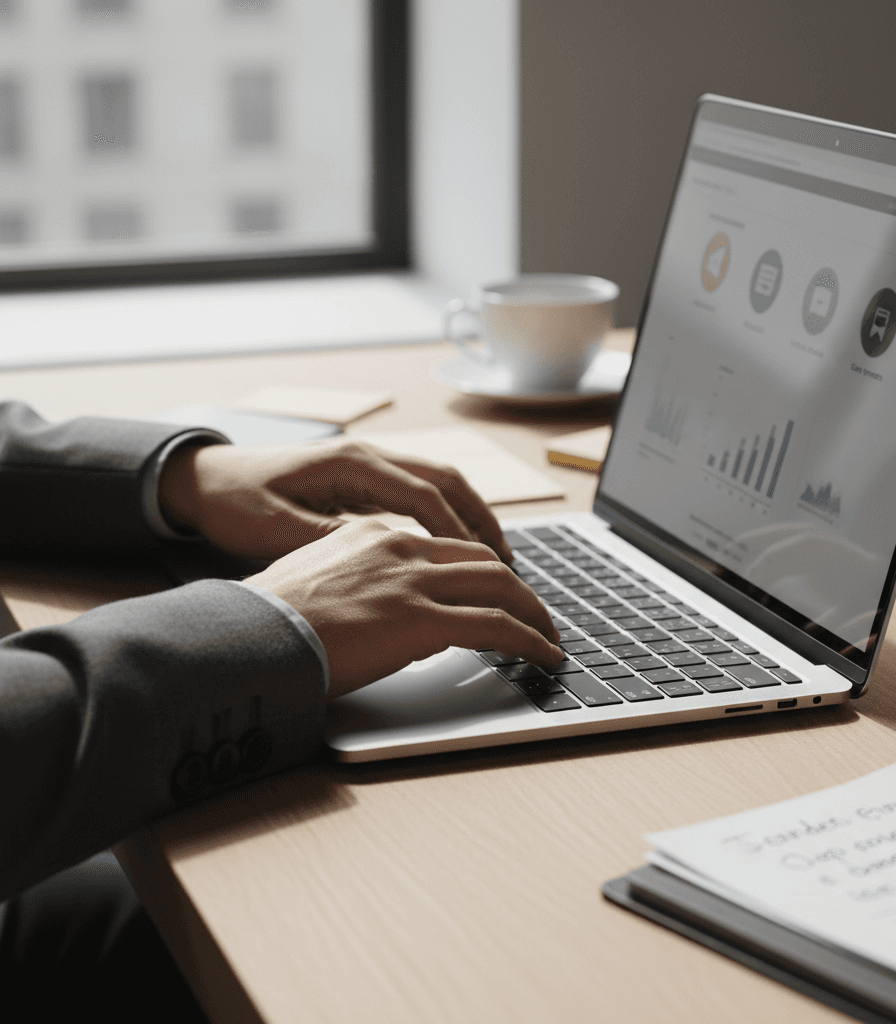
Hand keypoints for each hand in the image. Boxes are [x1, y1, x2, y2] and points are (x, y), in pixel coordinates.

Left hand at [158, 437, 513, 562]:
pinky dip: (445, 516)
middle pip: (446, 479)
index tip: (485, 567)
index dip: (458, 532)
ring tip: (495, 556)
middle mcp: (367, 455)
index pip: (424, 495)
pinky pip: (419, 492)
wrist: (204, 479)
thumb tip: (387, 560)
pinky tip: (453, 547)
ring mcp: (367, 463)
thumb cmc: (235, 503)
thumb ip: (332, 542)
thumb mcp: (276, 530)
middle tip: (509, 562)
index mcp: (350, 463)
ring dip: (469, 515)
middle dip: (481, 519)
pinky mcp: (362, 479)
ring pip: (438, 482)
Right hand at [246, 519, 561, 696]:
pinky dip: (530, 640)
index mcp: (374, 534)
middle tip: (536, 614)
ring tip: (549, 638)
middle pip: (484, 560)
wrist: (245, 636)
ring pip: (501, 587)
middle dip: (519, 588)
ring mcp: (413, 581)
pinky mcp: (422, 619)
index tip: (496, 590)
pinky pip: (497, 626)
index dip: (481, 571)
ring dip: (534, 614)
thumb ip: (356, 583)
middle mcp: (401, 548)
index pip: (447, 546)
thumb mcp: (315, 581)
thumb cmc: (266, 620)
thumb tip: (378, 612)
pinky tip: (544, 657)